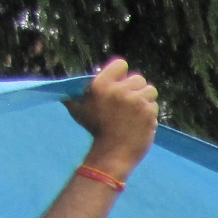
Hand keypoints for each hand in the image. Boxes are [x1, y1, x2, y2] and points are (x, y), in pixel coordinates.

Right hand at [65, 59, 159, 179]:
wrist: (112, 153)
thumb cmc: (95, 130)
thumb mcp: (78, 110)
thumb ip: (73, 95)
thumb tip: (63, 86)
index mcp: (102, 84)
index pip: (121, 64)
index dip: (123, 74)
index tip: (121, 85)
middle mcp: (119, 90)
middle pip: (139, 78)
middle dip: (136, 89)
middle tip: (130, 103)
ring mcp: (136, 101)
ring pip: (150, 90)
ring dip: (145, 100)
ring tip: (136, 111)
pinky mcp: (149, 113)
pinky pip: (154, 105)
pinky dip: (150, 113)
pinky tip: (141, 122)